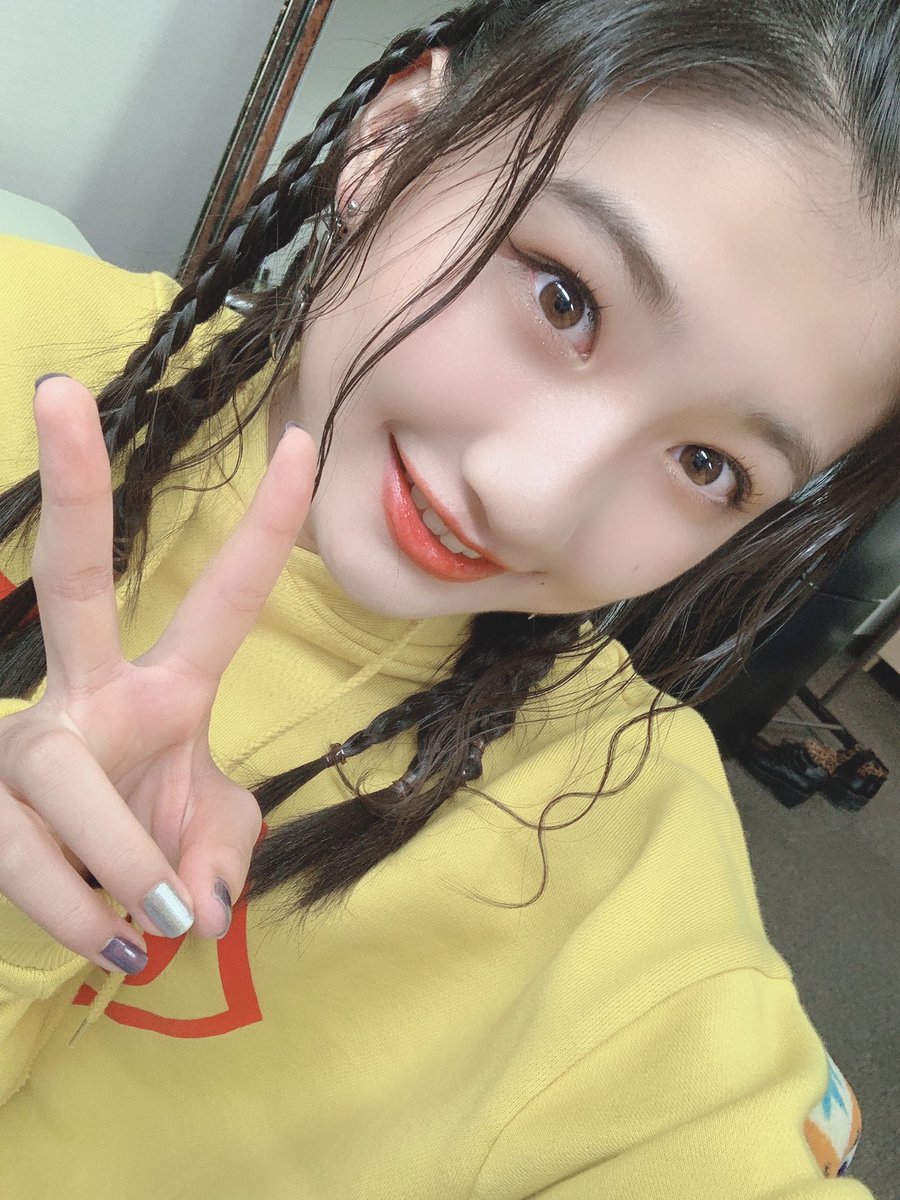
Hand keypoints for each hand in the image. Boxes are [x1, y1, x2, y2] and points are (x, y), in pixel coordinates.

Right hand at [0, 377, 314, 972]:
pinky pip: (30, 859)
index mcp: (165, 687)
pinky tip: (111, 944)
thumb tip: (203, 909)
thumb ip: (226, 853)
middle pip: (71, 576)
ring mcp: (28, 743)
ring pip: (67, 784)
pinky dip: (80, 914)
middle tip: (56, 390)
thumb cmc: (151, 839)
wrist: (69, 895)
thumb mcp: (211, 837)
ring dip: (125, 864)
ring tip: (157, 927)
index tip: (304, 442)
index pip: (223, 599)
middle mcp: (89, 692)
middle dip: (70, 486)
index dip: (267, 527)